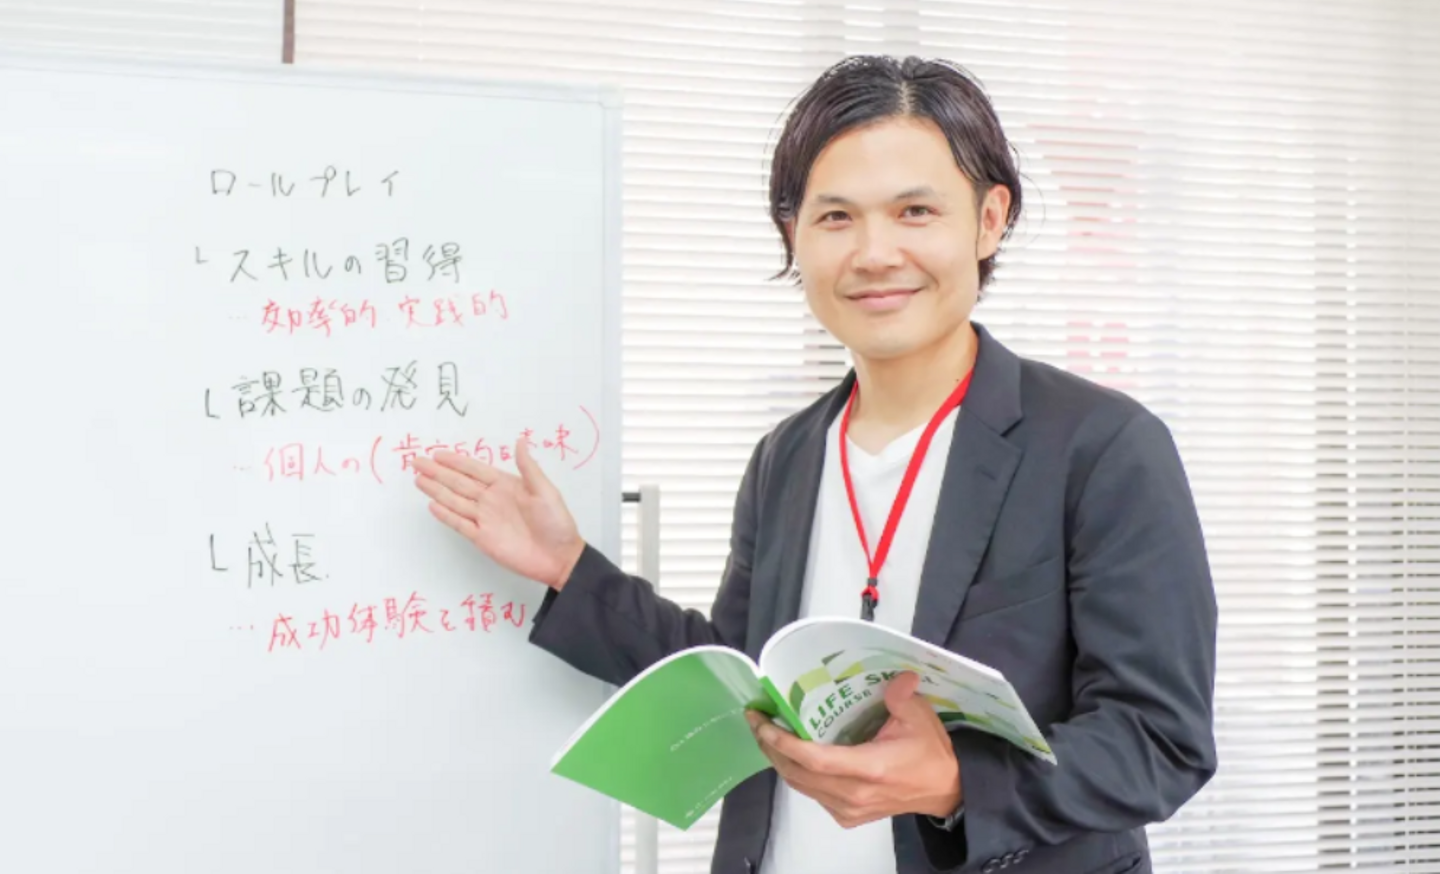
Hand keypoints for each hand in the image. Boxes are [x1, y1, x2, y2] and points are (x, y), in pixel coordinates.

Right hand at [413, 439, 585, 589]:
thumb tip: (520, 441)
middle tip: (417, 462)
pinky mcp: (482, 538)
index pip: (475, 470)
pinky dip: (446, 515)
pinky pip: (460, 524)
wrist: (559, 557)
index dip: (456, 462)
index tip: (438, 454)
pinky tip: (433, 505)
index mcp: (506, 486)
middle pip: (459, 483)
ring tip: (418, 479)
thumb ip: (528, 467)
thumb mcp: (545, 491)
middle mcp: (491, 500)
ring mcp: (485, 519)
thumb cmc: (556, 522)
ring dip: (436, 490)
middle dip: (438, 473)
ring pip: (455, 501)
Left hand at [746, 672, 961, 828]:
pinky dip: (797, 775)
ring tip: (767, 734)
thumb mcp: (920, 717)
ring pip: (801, 787)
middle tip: (756, 720)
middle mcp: (853, 794)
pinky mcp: (848, 817)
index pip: (815, 760)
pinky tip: (792, 755)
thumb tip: (897, 676)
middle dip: (770, 747)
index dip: (784, 743)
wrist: (945, 791)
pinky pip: (813, 796)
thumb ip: (902, 696)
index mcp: (869, 768)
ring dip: (780, 761)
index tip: (763, 722)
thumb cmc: (930, 753)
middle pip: (798, 774)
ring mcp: (849, 809)